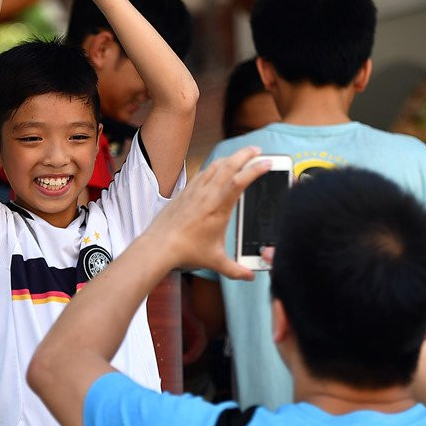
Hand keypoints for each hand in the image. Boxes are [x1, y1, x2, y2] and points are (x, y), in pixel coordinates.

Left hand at [149, 146, 269, 279]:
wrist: (159, 245)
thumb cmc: (186, 251)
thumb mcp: (215, 262)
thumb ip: (235, 270)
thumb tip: (250, 276)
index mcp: (219, 208)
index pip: (239, 182)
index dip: (254, 170)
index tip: (266, 163)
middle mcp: (208, 194)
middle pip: (229, 166)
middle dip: (245, 154)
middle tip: (257, 150)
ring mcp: (196, 190)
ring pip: (216, 166)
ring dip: (231, 157)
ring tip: (241, 154)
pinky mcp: (186, 191)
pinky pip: (203, 172)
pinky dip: (215, 165)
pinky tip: (219, 166)